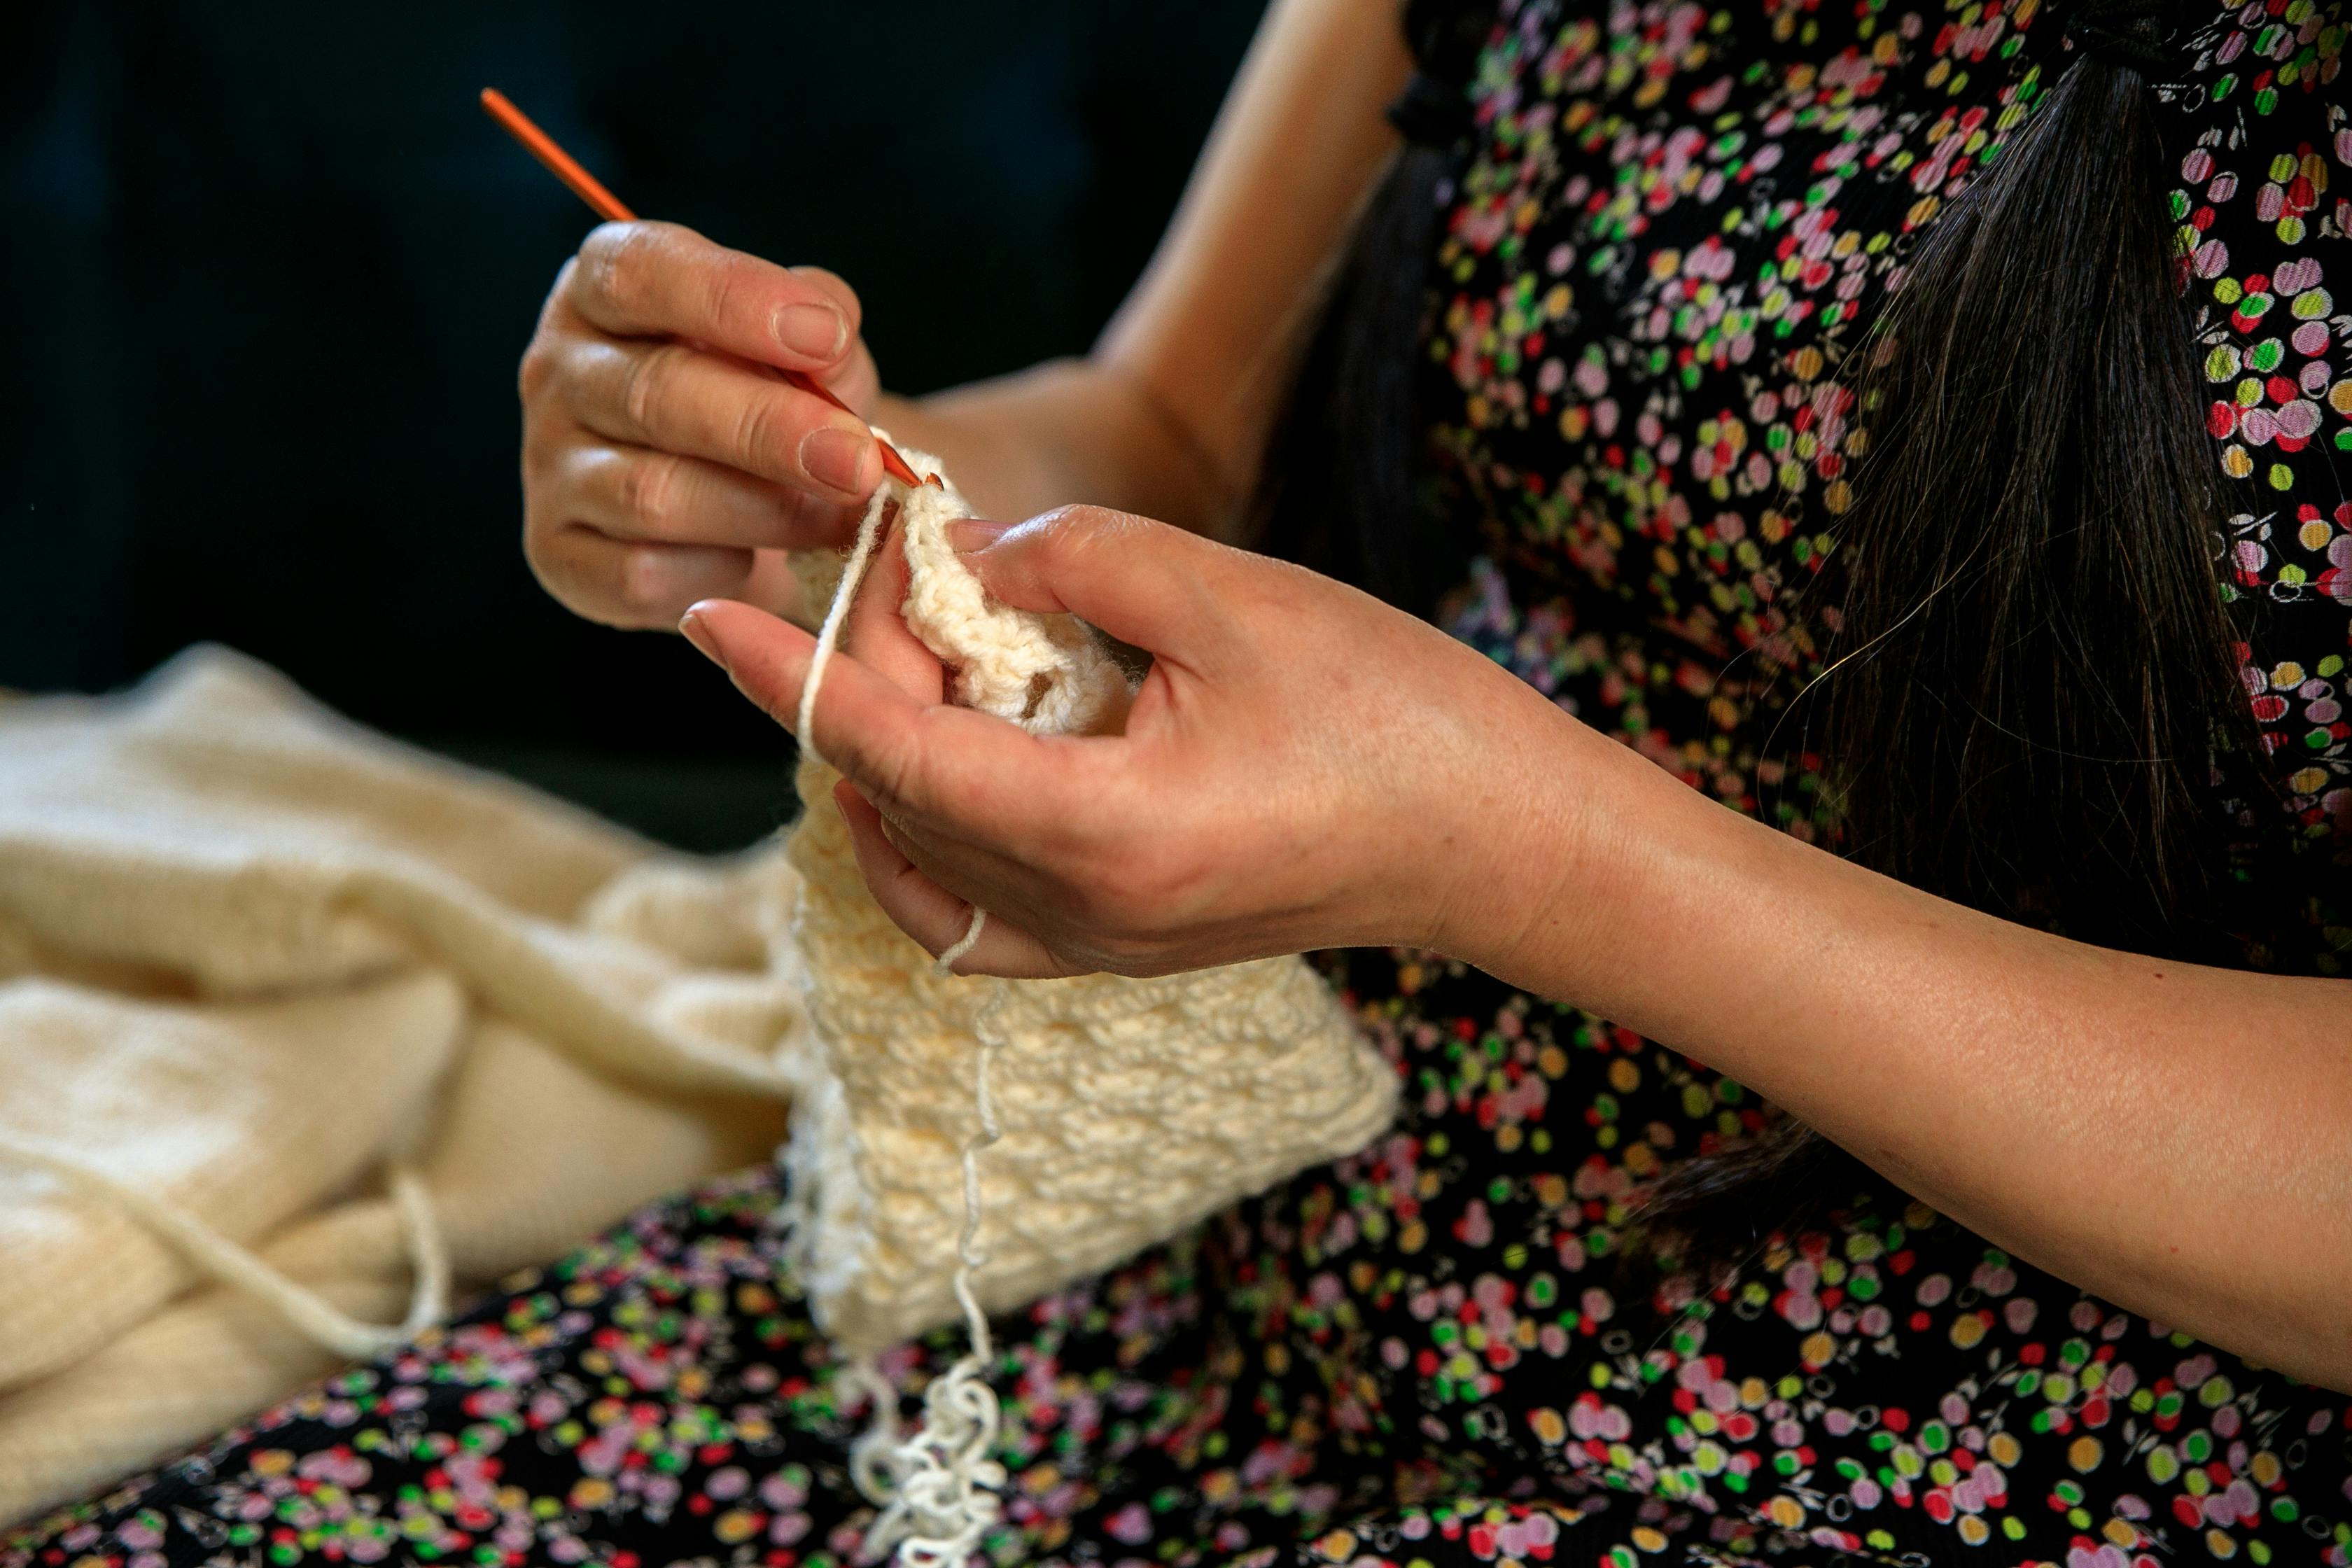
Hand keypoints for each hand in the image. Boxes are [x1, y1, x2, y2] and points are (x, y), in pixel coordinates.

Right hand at [518, 221, 888, 628]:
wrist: (742, 509)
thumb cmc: (770, 400)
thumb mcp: (803, 346)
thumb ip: (820, 328)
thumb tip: (829, 340)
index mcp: (604, 291)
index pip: (640, 273)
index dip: (733, 299)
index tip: (825, 335)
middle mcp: (560, 371)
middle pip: (654, 392)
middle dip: (770, 428)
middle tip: (860, 460)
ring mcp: (551, 469)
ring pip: (652, 493)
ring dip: (764, 510)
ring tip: (839, 516)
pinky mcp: (562, 557)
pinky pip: (641, 573)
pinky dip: (719, 572)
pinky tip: (760, 559)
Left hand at [677, 506, 1605, 978]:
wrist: (1495, 843)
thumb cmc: (1396, 714)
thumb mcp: (1237, 595)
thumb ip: (1081, 559)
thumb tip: (968, 558)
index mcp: (1102, 834)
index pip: (891, 756)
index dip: (790, 678)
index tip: (709, 615)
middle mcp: (1080, 917)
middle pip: (898, 799)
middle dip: (870, 677)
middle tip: (904, 569)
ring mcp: (1098, 950)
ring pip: (921, 861)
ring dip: (896, 752)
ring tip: (934, 651)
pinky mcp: (1121, 949)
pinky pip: (973, 916)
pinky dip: (927, 837)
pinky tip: (944, 766)